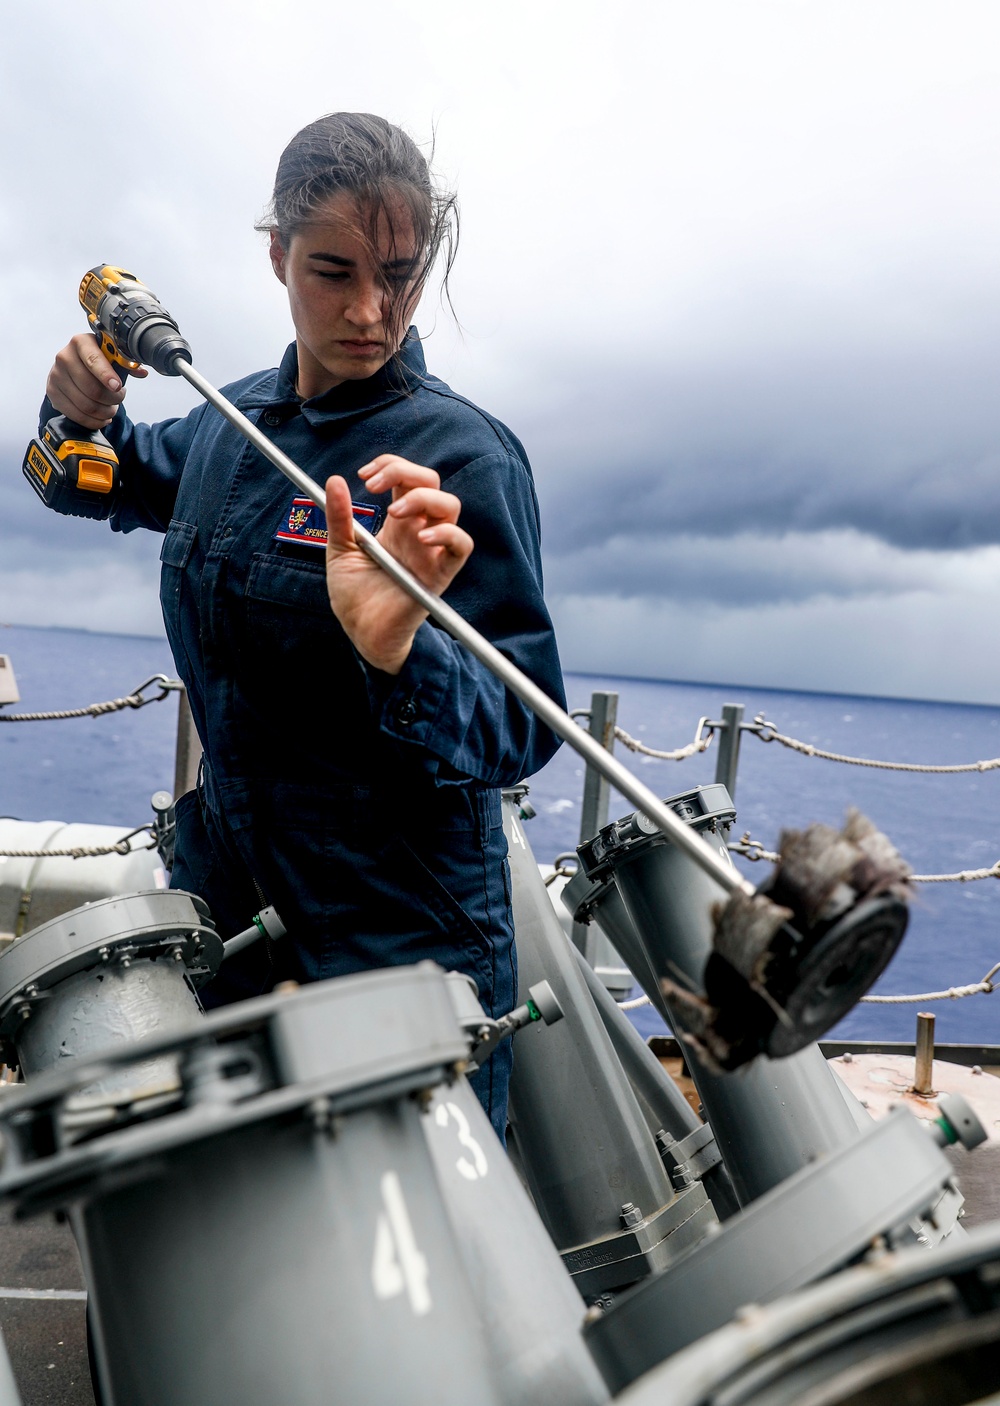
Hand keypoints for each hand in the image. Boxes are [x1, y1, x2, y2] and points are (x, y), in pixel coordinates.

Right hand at [45, 333, 147, 428]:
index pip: (94, 360)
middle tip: (119, 399)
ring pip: (85, 405)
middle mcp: (64, 357)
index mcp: (81, 342)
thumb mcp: (109, 355)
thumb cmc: (94, 360)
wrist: (70, 366)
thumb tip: (141, 372)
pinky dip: (93, 421)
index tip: (118, 387)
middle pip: (92, 388)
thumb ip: (125, 363)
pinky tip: (101, 417)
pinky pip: (76, 414)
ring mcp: (56, 375)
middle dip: (112, 399)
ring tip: (111, 409)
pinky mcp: (52, 392)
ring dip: (104, 412)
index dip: (107, 375)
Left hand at [325, 455, 472, 674]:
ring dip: (423, 498)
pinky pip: (461, 546)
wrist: (360, 631)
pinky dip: (448, 534)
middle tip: (372, 487)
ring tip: (395, 513)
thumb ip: (339, 517)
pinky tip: (421, 538)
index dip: (390, 466)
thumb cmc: (353, 593)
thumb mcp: (339, 549)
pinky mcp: (440, 574)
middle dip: (404, 472)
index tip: (363, 476)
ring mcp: (431, 551)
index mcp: (397, 522)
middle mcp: (418, 531)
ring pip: (450, 505)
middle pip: (431, 482)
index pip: (407, 478)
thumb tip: (335, 480)